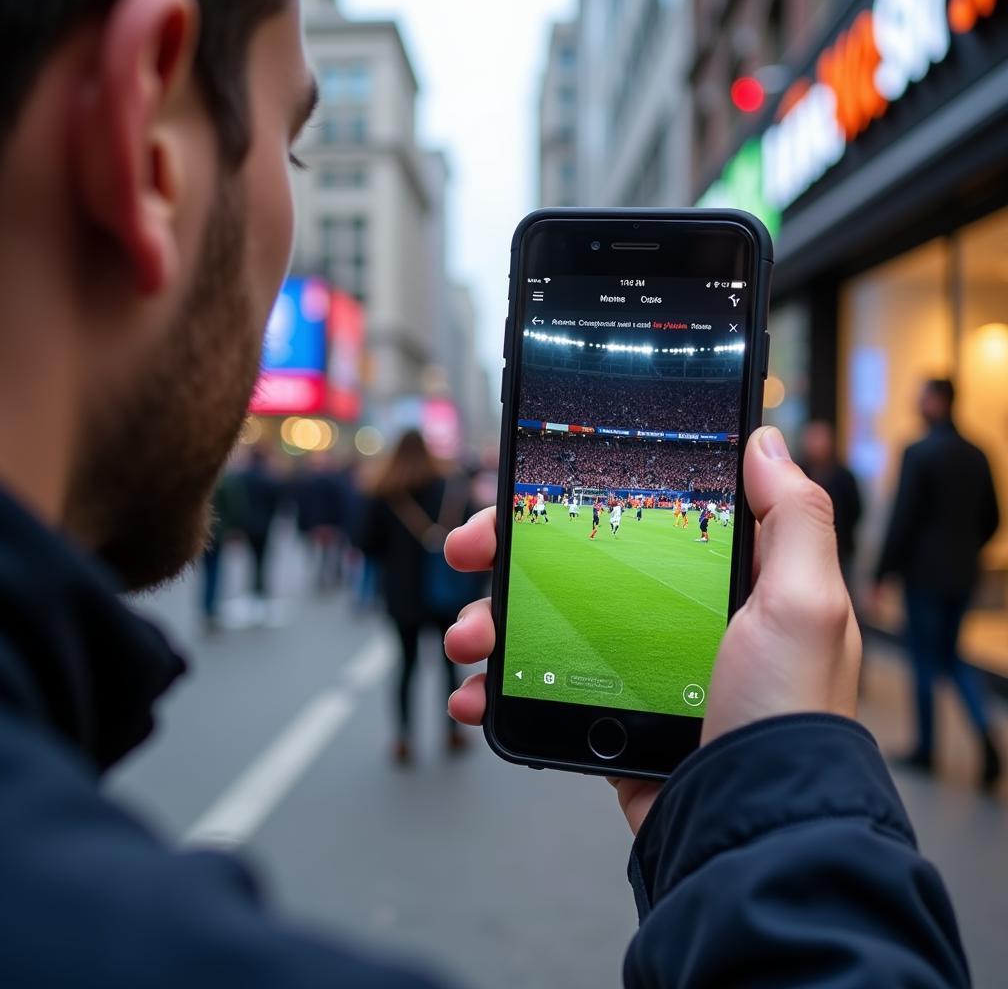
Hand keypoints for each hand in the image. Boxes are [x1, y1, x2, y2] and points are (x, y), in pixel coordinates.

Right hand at [444, 427, 860, 833]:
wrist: (747, 828)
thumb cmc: (786, 716)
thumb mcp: (804, 606)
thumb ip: (793, 519)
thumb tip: (765, 443)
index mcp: (723, 581)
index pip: (639, 512)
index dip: (581, 496)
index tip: (530, 489)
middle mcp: (678, 616)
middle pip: (577, 561)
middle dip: (511, 552)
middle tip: (469, 548)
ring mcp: (638, 666)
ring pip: (547, 621)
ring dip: (492, 621)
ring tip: (466, 637)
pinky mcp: (611, 713)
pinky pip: (542, 684)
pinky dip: (498, 686)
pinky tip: (475, 692)